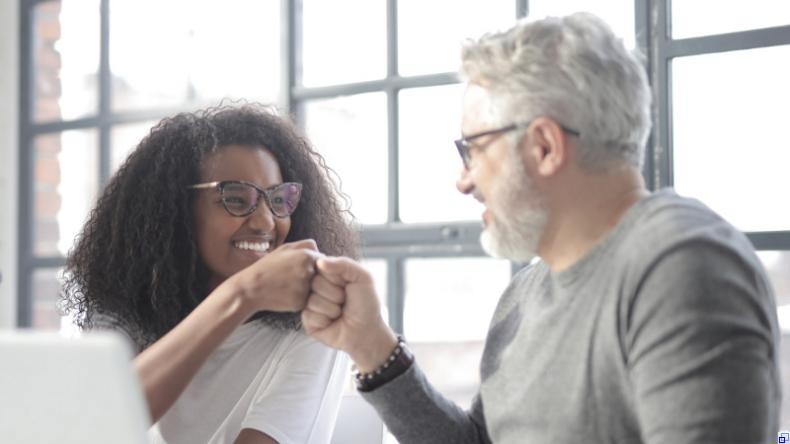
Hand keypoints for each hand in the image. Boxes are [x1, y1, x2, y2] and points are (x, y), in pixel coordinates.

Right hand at [222, 239, 321, 312]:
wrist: (251, 288)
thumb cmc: (268, 267)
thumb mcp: (284, 249)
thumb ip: (305, 245)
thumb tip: (320, 250)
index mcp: (306, 256)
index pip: (324, 261)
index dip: (315, 265)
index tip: (302, 268)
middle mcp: (309, 271)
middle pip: (323, 276)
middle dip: (314, 278)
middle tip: (294, 278)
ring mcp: (305, 288)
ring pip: (316, 289)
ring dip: (308, 289)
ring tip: (289, 286)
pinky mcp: (301, 302)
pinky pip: (308, 300)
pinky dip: (301, 299)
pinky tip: (287, 295)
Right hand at [302, 256, 396, 371]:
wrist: (367, 331)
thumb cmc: (366, 304)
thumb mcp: (362, 277)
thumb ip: (344, 264)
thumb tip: (319, 262)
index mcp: (329, 274)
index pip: (320, 265)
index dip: (335, 276)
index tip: (346, 283)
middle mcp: (317, 287)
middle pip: (315, 282)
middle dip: (335, 293)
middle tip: (344, 301)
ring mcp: (311, 304)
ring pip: (312, 300)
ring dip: (332, 308)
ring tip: (340, 312)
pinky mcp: (308, 321)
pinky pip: (309, 315)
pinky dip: (325, 319)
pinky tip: (332, 322)